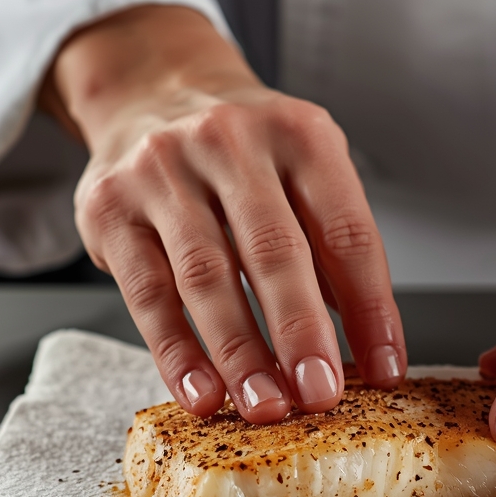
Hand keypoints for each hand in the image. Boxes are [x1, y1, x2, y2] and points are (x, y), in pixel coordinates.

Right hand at [40, 6, 404, 421]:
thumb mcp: (303, 172)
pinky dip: (176, 351)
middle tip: (322, 394)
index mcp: (300, 136)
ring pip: (206, 275)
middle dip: (302, 332)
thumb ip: (331, 248)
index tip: (384, 371)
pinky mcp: (110, 209)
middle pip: (274, 250)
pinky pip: (146, 292)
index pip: (347, 233)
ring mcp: (163, 172)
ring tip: (265, 406)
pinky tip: (202, 393)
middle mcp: (231, 143)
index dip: (372, 308)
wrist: (150, 90)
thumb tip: (364, 349)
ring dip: (240, 352)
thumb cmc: (244, 153)